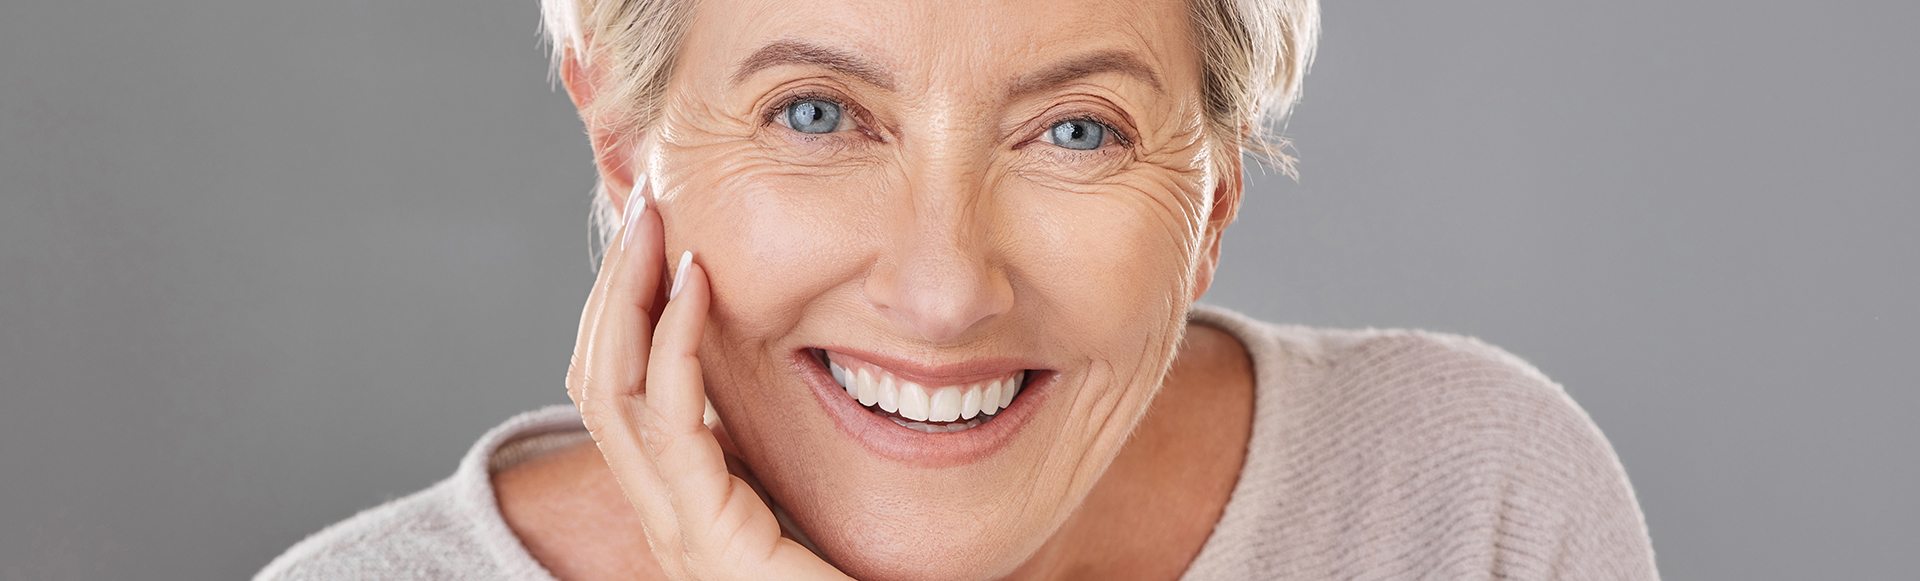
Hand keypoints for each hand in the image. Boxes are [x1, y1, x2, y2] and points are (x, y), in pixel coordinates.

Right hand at [564, 182, 848, 579]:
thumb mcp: (808, 498)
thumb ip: (781, 451)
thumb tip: (795, 371)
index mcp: (685, 500)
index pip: (624, 392)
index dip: (626, 312)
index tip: (658, 239)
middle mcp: (666, 513)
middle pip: (598, 380)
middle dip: (612, 288)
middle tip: (643, 207)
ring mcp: (677, 529)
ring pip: (611, 392)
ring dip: (627, 297)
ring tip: (653, 227)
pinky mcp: (708, 538)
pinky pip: (668, 424)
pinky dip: (673, 344)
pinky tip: (694, 287)